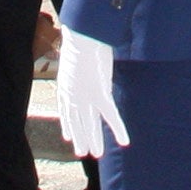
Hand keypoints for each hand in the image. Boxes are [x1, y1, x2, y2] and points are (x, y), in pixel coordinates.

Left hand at [54, 28, 129, 159]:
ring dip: (95, 139)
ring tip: (97, 154)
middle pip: (77, 120)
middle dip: (81, 137)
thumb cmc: (80, 36)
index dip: (67, 124)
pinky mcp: (100, 94)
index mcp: (66, 83)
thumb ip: (77, 58)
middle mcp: (73, 93)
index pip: (65, 109)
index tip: (67, 136)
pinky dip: (119, 129)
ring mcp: (86, 96)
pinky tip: (125, 141)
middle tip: (83, 153)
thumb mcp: (74, 50)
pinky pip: (111, 115)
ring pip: (91, 123)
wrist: (83, 34)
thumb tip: (81, 52)